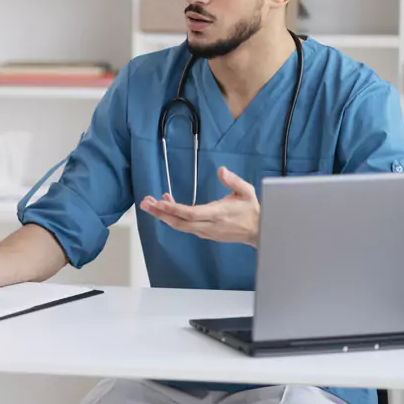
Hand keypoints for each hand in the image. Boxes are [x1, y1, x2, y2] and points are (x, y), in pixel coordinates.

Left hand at [140, 166, 260, 246]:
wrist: (258, 231)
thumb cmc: (251, 210)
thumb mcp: (247, 192)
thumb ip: (233, 181)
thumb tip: (221, 170)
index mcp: (217, 213)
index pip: (191, 213)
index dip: (174, 209)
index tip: (160, 203)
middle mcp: (208, 225)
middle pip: (179, 222)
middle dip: (160, 213)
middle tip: (145, 204)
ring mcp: (206, 231)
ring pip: (180, 226)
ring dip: (163, 216)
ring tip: (149, 205)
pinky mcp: (205, 234)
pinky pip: (185, 226)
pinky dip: (173, 217)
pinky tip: (166, 206)